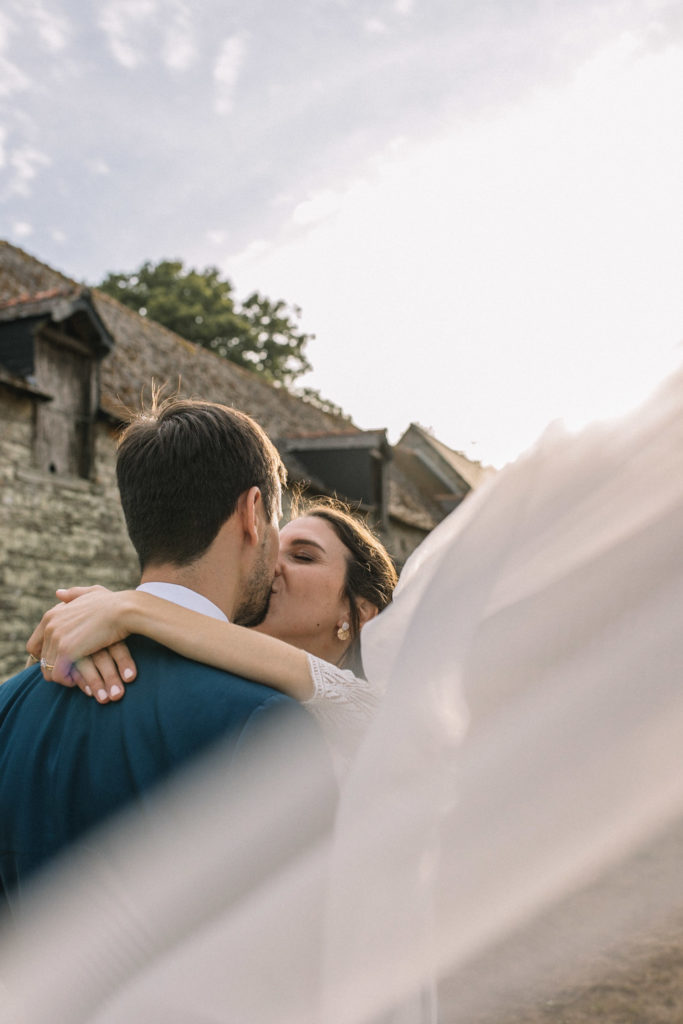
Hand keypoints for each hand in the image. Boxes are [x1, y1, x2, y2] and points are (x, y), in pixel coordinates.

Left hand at [26, 586, 137, 700]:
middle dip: (56, 669)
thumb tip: (58, 593)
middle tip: (72, 675)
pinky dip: (68, 681)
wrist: (123, 610)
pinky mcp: (67, 651)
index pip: (34, 645)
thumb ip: (72, 595)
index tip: (60, 663)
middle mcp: (50, 627)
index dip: (45, 657)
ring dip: (62, 678)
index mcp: (51, 616)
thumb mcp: (89, 593)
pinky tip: (81, 681)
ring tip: (78, 680)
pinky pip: (59, 675)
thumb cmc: (113, 602)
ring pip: (48, 670)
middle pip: (42, 660)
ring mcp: (57, 639)